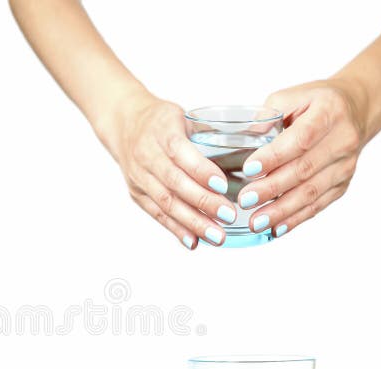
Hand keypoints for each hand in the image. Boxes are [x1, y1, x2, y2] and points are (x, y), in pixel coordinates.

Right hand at [100, 93, 238, 247]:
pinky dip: (176, 229)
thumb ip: (211, 132)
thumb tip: (257, 143)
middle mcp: (147, 156)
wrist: (123, 125)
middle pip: (175, 183)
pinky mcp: (137, 194)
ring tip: (217, 236)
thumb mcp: (184, 116)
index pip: (180, 153)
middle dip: (203, 202)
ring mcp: (140, 177)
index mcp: (162, 131)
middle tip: (229, 216)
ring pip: (166, 203)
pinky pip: (157, 214)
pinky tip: (194, 242)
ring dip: (193, 222)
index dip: (201, 171)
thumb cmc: (161, 121)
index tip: (224, 185)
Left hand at [238, 80, 366, 237]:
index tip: (249, 169)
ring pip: (311, 192)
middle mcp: (342, 140)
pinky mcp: (342, 184)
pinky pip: (318, 205)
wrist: (355, 110)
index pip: (300, 138)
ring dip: (281, 210)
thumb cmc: (315, 103)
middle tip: (245, 200)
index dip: (275, 156)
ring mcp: (345, 165)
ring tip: (256, 221)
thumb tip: (246, 137)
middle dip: (272, 188)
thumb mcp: (291, 96)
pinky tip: (276, 228)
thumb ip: (268, 115)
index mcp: (328, 113)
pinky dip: (296, 219)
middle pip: (304, 170)